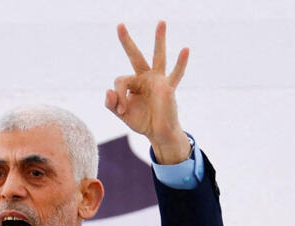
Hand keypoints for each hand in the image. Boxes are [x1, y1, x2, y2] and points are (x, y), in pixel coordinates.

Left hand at [105, 21, 190, 163]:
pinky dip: (181, 62)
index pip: (121, 81)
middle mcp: (145, 77)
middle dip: (127, 41)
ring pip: (158, 57)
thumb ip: (112, 104)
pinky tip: (186, 49)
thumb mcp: (123, 113)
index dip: (119, 96)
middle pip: (135, 56)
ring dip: (159, 39)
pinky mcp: (168, 87)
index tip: (121, 110)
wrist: (158, 133)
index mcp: (133, 82)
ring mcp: (158, 80)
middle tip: (119, 25)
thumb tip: (108, 91)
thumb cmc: (142, 121)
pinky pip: (176, 73)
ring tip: (161, 23)